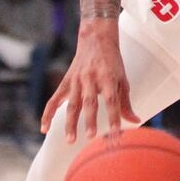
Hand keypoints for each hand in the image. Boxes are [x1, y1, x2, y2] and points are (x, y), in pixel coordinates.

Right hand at [41, 19, 139, 143]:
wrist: (96, 40)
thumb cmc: (112, 62)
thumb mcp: (122, 78)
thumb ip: (125, 102)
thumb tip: (135, 122)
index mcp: (107, 77)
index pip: (111, 99)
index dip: (114, 115)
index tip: (116, 132)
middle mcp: (90, 79)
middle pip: (89, 102)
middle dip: (90, 120)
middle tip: (91, 137)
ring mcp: (76, 81)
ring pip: (72, 104)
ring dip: (70, 123)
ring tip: (71, 140)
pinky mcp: (65, 82)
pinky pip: (54, 100)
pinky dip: (48, 114)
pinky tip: (45, 129)